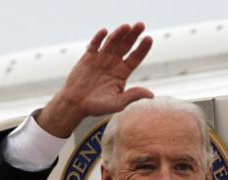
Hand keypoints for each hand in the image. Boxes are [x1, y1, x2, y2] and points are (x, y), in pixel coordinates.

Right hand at [37, 22, 153, 136]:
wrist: (76, 104)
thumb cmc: (98, 106)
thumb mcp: (118, 103)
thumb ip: (133, 96)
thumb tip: (151, 94)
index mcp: (123, 73)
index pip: (136, 57)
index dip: (143, 48)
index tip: (149, 38)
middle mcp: (114, 63)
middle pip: (126, 46)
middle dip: (133, 35)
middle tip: (140, 25)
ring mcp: (101, 59)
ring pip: (112, 42)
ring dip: (119, 33)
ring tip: (126, 26)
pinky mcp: (88, 57)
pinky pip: (94, 44)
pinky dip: (99, 38)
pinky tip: (105, 31)